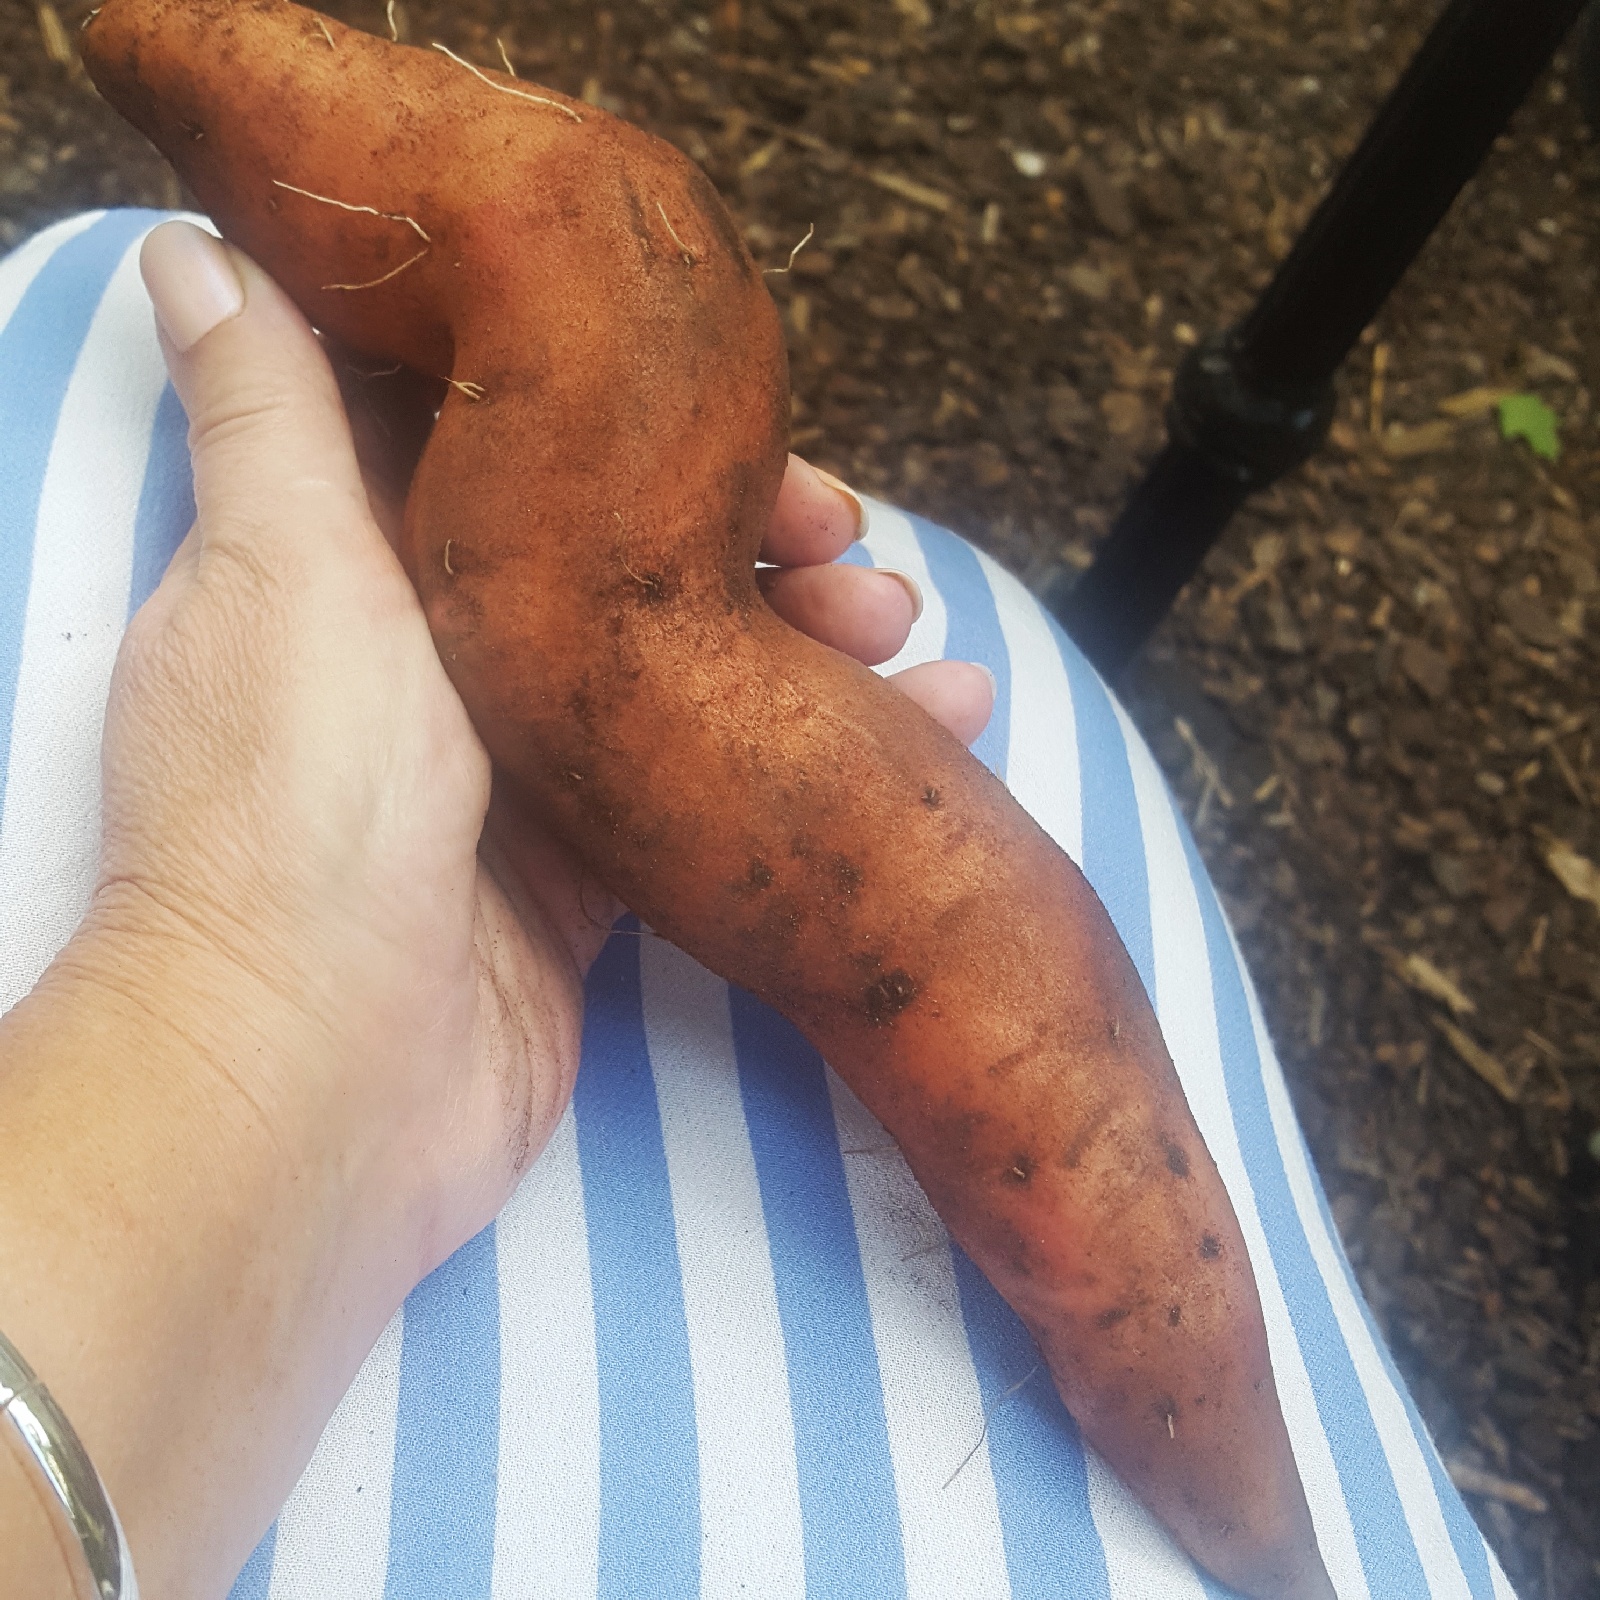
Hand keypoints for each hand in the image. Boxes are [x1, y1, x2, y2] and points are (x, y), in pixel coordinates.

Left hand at [109, 220, 992, 1262]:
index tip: (729, 414)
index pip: (511, 455)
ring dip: (807, 641)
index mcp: (357, 569)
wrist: (325, 1080)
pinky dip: (815, 754)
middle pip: (622, 562)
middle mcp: (439, 664)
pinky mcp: (593, 877)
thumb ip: (267, 413)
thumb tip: (198, 251)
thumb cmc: (298, 806)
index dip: (624, 422)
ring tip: (909, 632)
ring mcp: (521, 778)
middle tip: (848, 540)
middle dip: (748, 540)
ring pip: (688, 672)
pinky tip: (937, 725)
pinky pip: (717, 787)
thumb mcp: (288, 571)